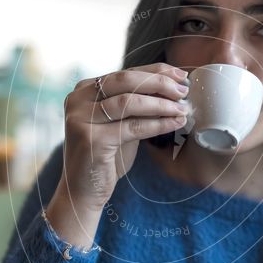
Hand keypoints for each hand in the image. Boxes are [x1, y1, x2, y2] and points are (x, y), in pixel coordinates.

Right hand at [59, 62, 189, 209]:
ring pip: (129, 102)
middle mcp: (78, 99)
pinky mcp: (90, 138)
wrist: (83, 191)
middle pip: (126, 80)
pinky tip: (175, 123)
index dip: (156, 72)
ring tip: (183, 108)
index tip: (181, 75)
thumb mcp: (122, 125)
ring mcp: (81, 118)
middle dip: (160, 83)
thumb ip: (138, 106)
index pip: (125, 73)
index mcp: (84, 90)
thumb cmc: (105, 157)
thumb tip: (172, 90)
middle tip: (184, 91)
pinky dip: (157, 124)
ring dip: (161, 104)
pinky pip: (132, 127)